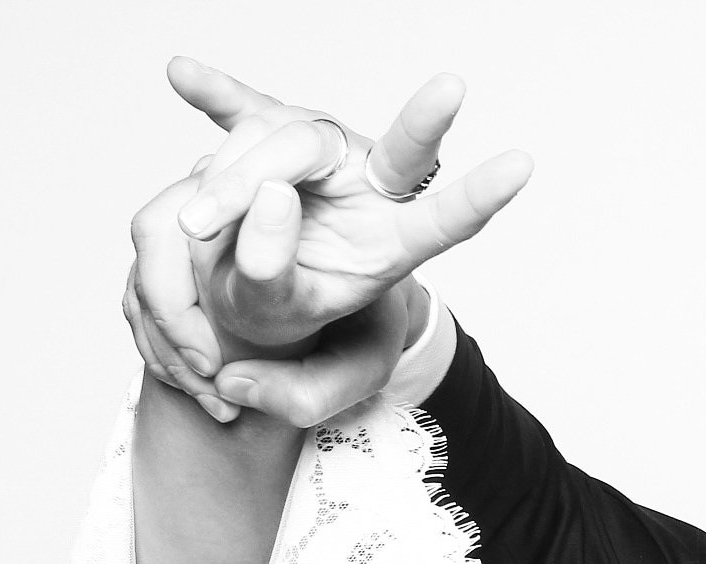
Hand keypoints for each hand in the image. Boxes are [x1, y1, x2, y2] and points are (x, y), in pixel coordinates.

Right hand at [125, 57, 531, 419]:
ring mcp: (323, 151)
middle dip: (252, 177)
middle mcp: (369, 181)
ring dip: (219, 183)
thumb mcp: (298, 346)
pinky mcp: (275, 137)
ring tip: (193, 232)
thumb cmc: (296, 328)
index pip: (440, 219)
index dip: (477, 198)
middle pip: (309, 145)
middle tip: (211, 217)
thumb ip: (280, 296)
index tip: (522, 165)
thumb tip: (270, 203)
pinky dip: (216, 97)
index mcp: (394, 241)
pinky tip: (184, 75)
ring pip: (266, 135)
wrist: (263, 304)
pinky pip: (241, 111)